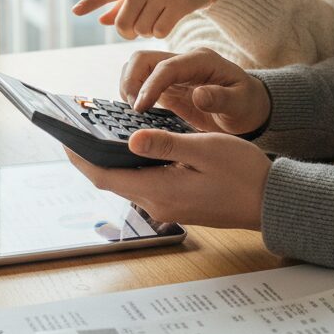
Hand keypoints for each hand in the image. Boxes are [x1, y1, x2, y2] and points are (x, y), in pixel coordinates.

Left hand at [65, 129, 271, 229]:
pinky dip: (132, 164)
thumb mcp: (205, 149)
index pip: (105, 176)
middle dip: (90, 156)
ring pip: (128, 181)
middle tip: (76, 129)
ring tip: (99, 132)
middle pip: (112, 179)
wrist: (271, 202)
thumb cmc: (243, 174)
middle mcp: (158, 202)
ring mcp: (168, 205)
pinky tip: (135, 146)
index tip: (62, 137)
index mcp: (160, 190)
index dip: (80, 157)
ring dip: (111, 160)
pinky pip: (145, 182)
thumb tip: (130, 139)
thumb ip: (166, 145)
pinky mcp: (178, 202)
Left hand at [72, 0, 230, 39]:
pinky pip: (161, 32)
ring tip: (157, 19)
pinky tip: (168, 22)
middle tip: (138, 28)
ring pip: (142, 30)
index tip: (75, 11)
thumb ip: (123, 2)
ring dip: (148, 32)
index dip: (91, 2)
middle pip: (124, 23)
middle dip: (129, 32)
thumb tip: (102, 20)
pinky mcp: (181, 2)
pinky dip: (162, 33)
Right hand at [120, 48, 271, 136]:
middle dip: (131, 81)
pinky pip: (142, 83)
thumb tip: (198, 95)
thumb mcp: (241, 104)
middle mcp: (184, 61)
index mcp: (202, 61)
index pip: (167, 67)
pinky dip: (133, 94)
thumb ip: (222, 98)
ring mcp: (174, 72)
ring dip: (129, 86)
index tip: (140, 108)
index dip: (150, 86)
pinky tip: (137, 113)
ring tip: (134, 112)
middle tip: (133, 110)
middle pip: (144, 59)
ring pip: (138, 68)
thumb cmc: (247, 104)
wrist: (248, 107)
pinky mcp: (167, 86)